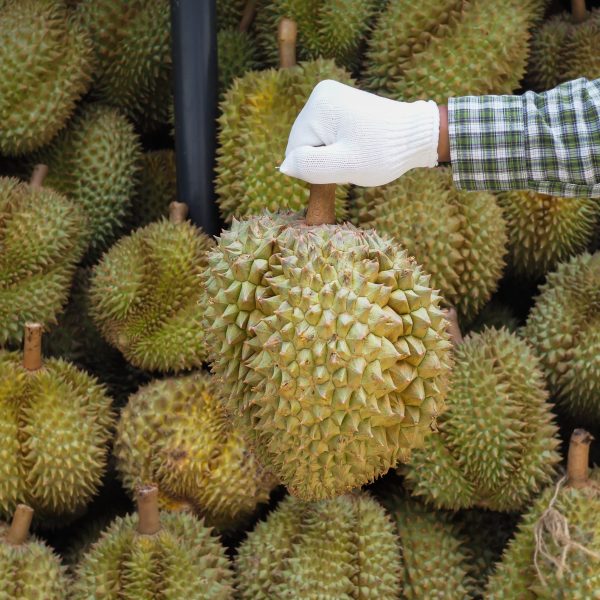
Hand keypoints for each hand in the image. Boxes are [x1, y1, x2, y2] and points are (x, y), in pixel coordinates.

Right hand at [279, 80, 440, 186]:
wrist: (417, 136)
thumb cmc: (383, 152)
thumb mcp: (345, 165)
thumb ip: (310, 167)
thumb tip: (283, 168)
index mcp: (318, 104)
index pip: (297, 150)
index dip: (318, 167)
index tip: (345, 163)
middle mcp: (320, 94)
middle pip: (305, 144)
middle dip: (325, 160)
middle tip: (354, 160)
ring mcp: (330, 97)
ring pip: (316, 142)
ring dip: (333, 156)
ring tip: (358, 153)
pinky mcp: (340, 104)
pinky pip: (326, 135)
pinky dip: (339, 147)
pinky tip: (358, 146)